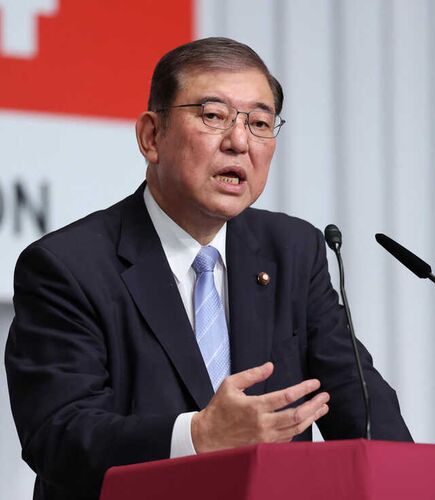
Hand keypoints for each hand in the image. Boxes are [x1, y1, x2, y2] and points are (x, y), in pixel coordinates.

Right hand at [191, 362, 328, 452]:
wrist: (207, 436)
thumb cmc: (219, 408)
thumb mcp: (230, 384)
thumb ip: (251, 374)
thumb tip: (270, 366)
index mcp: (254, 406)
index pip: (286, 397)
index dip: (303, 389)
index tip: (315, 383)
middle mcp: (262, 424)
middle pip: (296, 415)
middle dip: (314, 405)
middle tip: (325, 396)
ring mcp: (265, 438)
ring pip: (296, 428)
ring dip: (312, 417)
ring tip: (322, 408)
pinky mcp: (265, 446)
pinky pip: (288, 438)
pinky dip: (300, 428)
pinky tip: (305, 420)